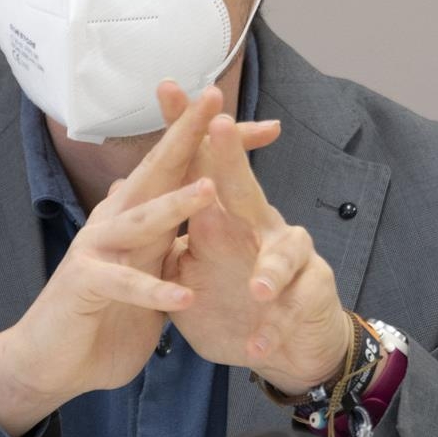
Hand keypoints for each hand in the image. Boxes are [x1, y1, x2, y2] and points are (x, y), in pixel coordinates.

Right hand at [0, 86, 283, 435]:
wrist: (51, 360)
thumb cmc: (102, 316)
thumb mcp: (146, 270)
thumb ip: (161, 235)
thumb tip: (161, 191)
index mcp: (138, 216)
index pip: (182, 168)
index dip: (218, 146)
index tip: (269, 127)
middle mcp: (115, 221)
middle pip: (156, 170)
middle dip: (186, 134)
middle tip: (215, 99)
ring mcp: (97, 249)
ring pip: (141, 220)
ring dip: (175, 205)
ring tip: (208, 189)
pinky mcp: (86, 284)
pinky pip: (125, 284)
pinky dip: (155, 290)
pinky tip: (185, 295)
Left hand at [156, 86, 351, 394]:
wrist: (293, 349)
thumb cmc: (240, 302)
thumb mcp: (196, 268)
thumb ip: (169, 234)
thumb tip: (128, 196)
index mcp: (229, 220)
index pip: (206, 168)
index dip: (188, 131)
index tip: (165, 87)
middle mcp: (263, 231)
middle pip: (248, 189)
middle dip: (233, 159)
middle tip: (220, 127)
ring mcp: (291, 264)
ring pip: (287, 254)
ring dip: (271, 272)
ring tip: (257, 291)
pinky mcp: (309, 300)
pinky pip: (295, 312)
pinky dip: (275, 330)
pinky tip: (259, 346)